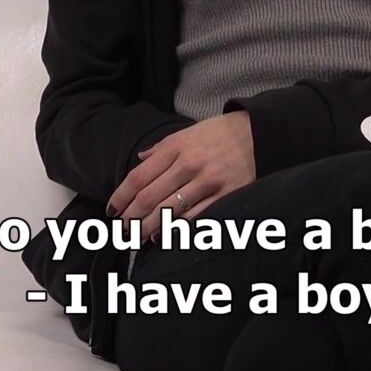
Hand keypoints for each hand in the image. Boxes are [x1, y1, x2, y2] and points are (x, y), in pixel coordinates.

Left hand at [108, 111, 255, 242]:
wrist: (258, 133)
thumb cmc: (220, 134)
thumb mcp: (187, 133)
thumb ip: (162, 148)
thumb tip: (140, 159)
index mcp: (177, 147)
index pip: (139, 176)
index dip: (122, 196)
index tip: (112, 210)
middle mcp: (190, 163)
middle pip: (150, 197)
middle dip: (131, 217)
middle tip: (122, 230)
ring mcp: (208, 180)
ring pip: (169, 210)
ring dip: (148, 228)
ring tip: (137, 237)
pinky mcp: (226, 194)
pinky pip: (195, 217)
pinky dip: (175, 229)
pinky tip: (162, 236)